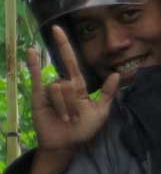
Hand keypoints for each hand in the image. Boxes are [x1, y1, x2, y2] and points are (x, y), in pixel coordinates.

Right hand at [27, 28, 120, 154]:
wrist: (66, 144)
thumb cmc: (84, 129)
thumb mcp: (101, 112)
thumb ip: (107, 93)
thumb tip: (117, 74)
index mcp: (78, 86)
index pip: (71, 62)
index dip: (64, 45)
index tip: (58, 29)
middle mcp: (62, 85)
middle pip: (68, 84)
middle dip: (72, 104)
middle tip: (74, 119)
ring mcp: (49, 90)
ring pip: (57, 90)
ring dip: (63, 108)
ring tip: (64, 119)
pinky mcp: (37, 97)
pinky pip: (36, 78)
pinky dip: (33, 65)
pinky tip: (30, 52)